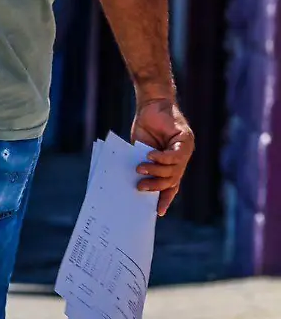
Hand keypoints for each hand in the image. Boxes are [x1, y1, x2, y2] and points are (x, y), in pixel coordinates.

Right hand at [131, 98, 194, 216]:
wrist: (152, 105)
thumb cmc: (145, 128)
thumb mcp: (140, 152)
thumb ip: (142, 165)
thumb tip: (134, 182)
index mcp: (171, 165)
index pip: (171, 186)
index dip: (165, 199)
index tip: (158, 212)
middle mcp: (181, 160)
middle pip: (172, 181)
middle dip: (155, 187)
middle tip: (140, 187)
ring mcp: (185, 150)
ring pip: (173, 170)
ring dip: (155, 172)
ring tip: (139, 168)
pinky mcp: (185, 139)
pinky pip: (175, 155)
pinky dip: (162, 158)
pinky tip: (149, 155)